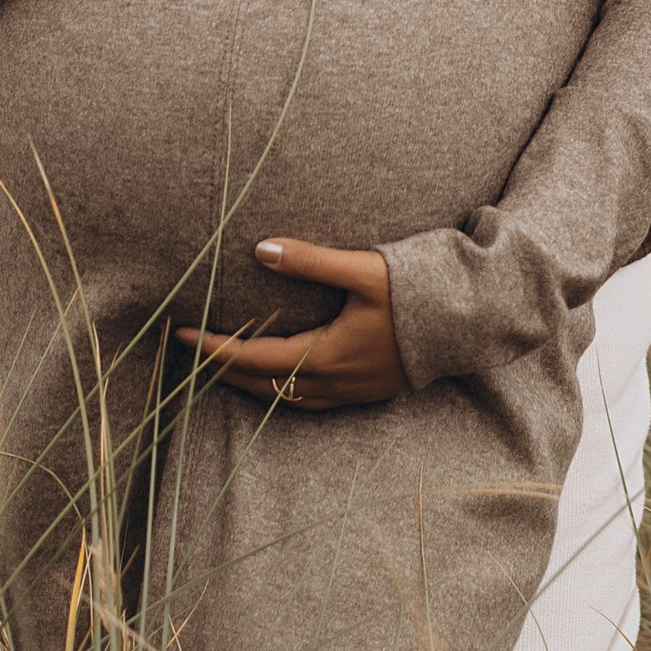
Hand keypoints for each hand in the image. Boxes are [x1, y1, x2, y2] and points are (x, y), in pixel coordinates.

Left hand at [178, 241, 409, 409]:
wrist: (469, 322)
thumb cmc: (418, 293)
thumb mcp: (363, 270)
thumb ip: (312, 261)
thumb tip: (261, 249)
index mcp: (326, 355)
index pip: (253, 358)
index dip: (213, 348)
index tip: (180, 333)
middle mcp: (334, 382)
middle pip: (262, 385)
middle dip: (221, 368)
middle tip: (188, 348)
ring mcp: (351, 392)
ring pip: (284, 399)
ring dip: (249, 384)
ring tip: (222, 365)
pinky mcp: (366, 392)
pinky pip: (308, 401)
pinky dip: (280, 392)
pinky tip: (277, 380)